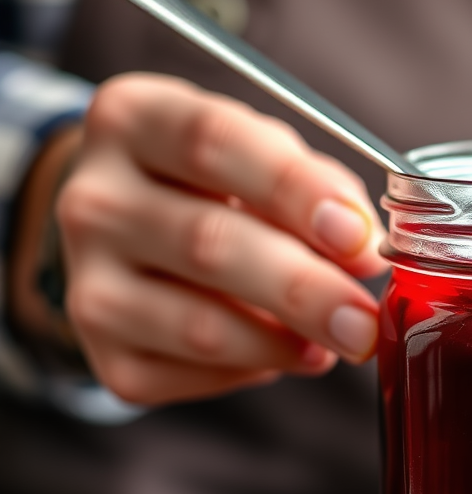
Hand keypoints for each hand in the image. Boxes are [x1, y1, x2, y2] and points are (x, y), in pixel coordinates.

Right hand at [53, 73, 386, 404]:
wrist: (128, 234)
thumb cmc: (215, 185)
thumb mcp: (259, 154)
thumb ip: (315, 189)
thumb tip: (362, 253)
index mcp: (133, 120)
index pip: (213, 142)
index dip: (295, 190)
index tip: (359, 236)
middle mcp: (94, 199)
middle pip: (208, 244)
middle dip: (304, 289)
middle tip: (364, 322)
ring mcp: (86, 282)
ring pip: (200, 327)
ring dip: (286, 342)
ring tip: (340, 339)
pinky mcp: (104, 354)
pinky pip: (193, 373)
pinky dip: (257, 368)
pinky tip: (286, 351)